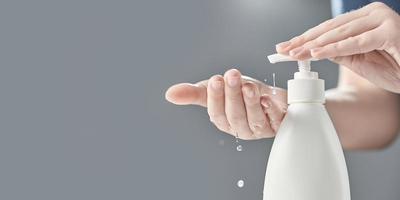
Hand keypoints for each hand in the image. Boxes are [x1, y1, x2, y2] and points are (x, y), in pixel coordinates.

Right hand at [165, 69, 287, 139]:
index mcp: (224, 121)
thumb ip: (193, 93)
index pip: (216, 113)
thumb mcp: (216, 89)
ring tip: (248, 85)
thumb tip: (169, 94)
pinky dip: (271, 109)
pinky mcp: (278, 124)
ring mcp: (260, 128)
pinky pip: (275, 120)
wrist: (267, 94)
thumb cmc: (239, 92)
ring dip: (250, 101)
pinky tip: (267, 99)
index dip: (215, 98)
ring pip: (253, 119)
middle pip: (235, 116)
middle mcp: (241, 128)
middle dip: (233, 95)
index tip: (215, 80)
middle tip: (232, 76)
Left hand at [276, 2, 399, 92]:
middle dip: (304, 41)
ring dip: (314, 45)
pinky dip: (334, 49)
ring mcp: (382, 20)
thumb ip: (339, 53)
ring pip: (340, 34)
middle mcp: (373, 14)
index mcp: (365, 19)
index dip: (306, 39)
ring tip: (294, 53)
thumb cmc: (395, 67)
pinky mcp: (389, 31)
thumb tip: (314, 50)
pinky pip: (356, 42)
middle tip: (283, 50)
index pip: (329, 29)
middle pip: (330, 29)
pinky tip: (316, 54)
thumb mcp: (360, 61)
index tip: (286, 48)